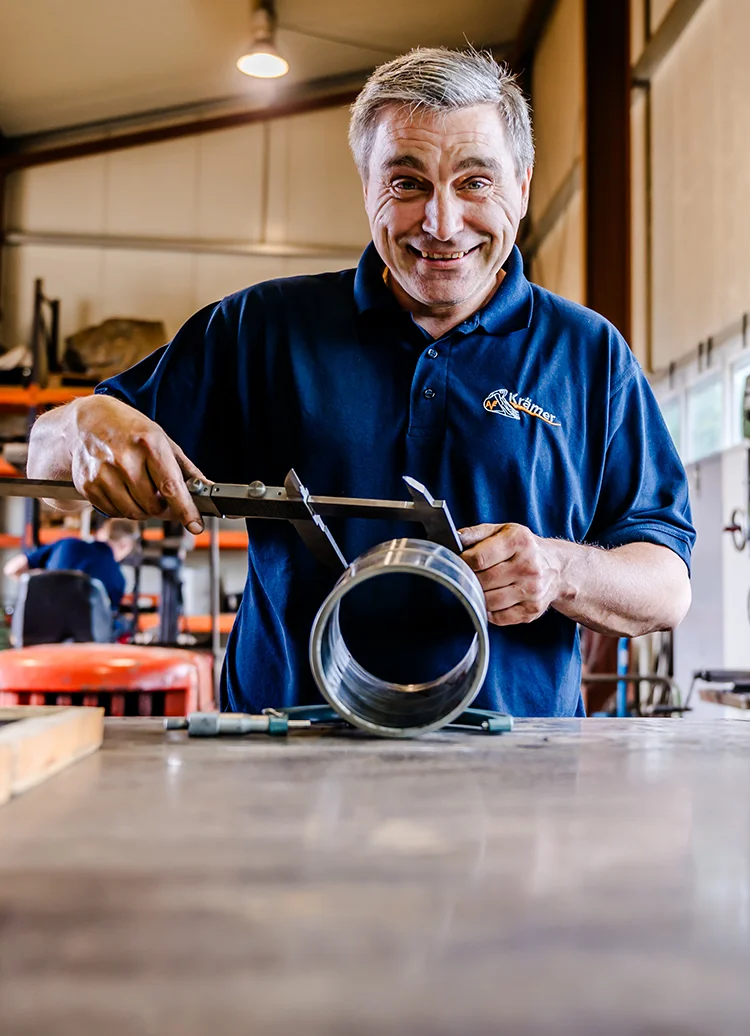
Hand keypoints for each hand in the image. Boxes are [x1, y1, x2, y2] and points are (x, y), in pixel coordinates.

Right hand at [67, 396, 207, 533]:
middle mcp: (124, 459)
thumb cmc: (129, 429)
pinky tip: (124, 491)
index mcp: (148, 444)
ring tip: (142, 491)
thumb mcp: (162, 440)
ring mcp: (103, 473)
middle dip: (163, 508)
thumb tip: (207, 489)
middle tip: (163, 499)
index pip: (171, 487)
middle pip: (152, 506)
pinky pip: (114, 512)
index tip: (195, 525)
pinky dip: (124, 508)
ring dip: (143, 510)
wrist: (87, 420)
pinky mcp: (88, 485)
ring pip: (133, 512)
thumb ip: (185, 468)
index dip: (185, 510)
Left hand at [459, 522, 562, 625]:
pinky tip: (490, 601)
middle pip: (483, 581)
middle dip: (469, 580)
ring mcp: (532, 590)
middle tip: (465, 577)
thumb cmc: (523, 548)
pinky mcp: (532, 610)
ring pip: (489, 601)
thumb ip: (477, 533)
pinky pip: (499, 618)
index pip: (479, 558)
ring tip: (478, 588)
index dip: (462, 562)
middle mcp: (529, 566)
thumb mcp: (503, 531)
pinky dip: (489, 612)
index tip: (459, 563)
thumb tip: (455, 540)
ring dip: (478, 597)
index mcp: (519, 541)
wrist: (557, 567)